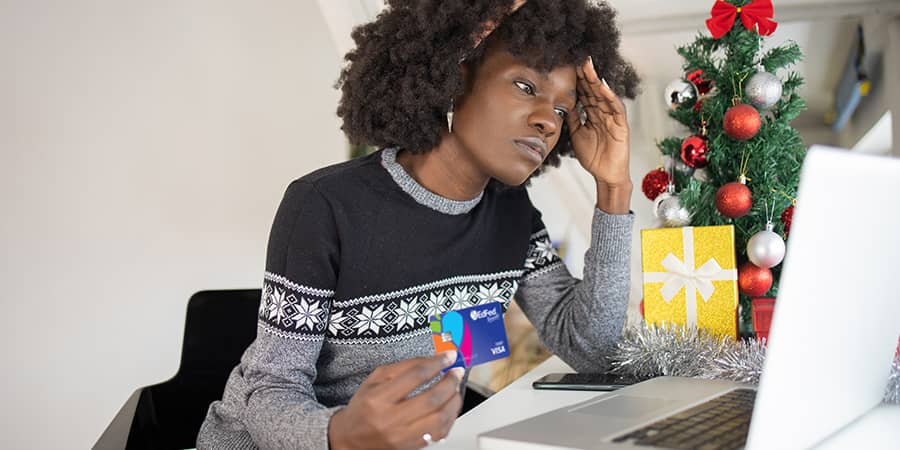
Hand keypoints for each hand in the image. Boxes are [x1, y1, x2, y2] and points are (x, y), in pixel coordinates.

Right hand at [328, 351, 464, 449]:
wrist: (352, 438)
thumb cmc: (364, 406)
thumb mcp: (376, 379)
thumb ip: (403, 367)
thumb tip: (432, 359)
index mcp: (378, 398)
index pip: (415, 376)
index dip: (437, 363)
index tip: (448, 356)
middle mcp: (390, 419)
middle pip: (431, 399)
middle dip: (450, 382)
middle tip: (456, 372)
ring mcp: (402, 436)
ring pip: (439, 419)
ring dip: (454, 401)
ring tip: (455, 389)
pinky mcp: (411, 447)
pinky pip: (439, 433)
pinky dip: (450, 418)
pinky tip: (449, 407)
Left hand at [567, 56, 631, 189]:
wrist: (605, 175)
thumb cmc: (593, 156)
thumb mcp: (576, 133)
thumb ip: (573, 118)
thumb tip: (563, 102)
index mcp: (592, 114)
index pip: (585, 93)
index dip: (578, 81)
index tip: (568, 66)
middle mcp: (603, 113)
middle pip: (594, 90)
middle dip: (587, 75)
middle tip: (578, 58)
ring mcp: (612, 118)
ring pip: (604, 95)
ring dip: (597, 81)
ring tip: (589, 66)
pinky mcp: (621, 126)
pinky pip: (616, 109)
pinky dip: (610, 97)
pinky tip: (603, 87)